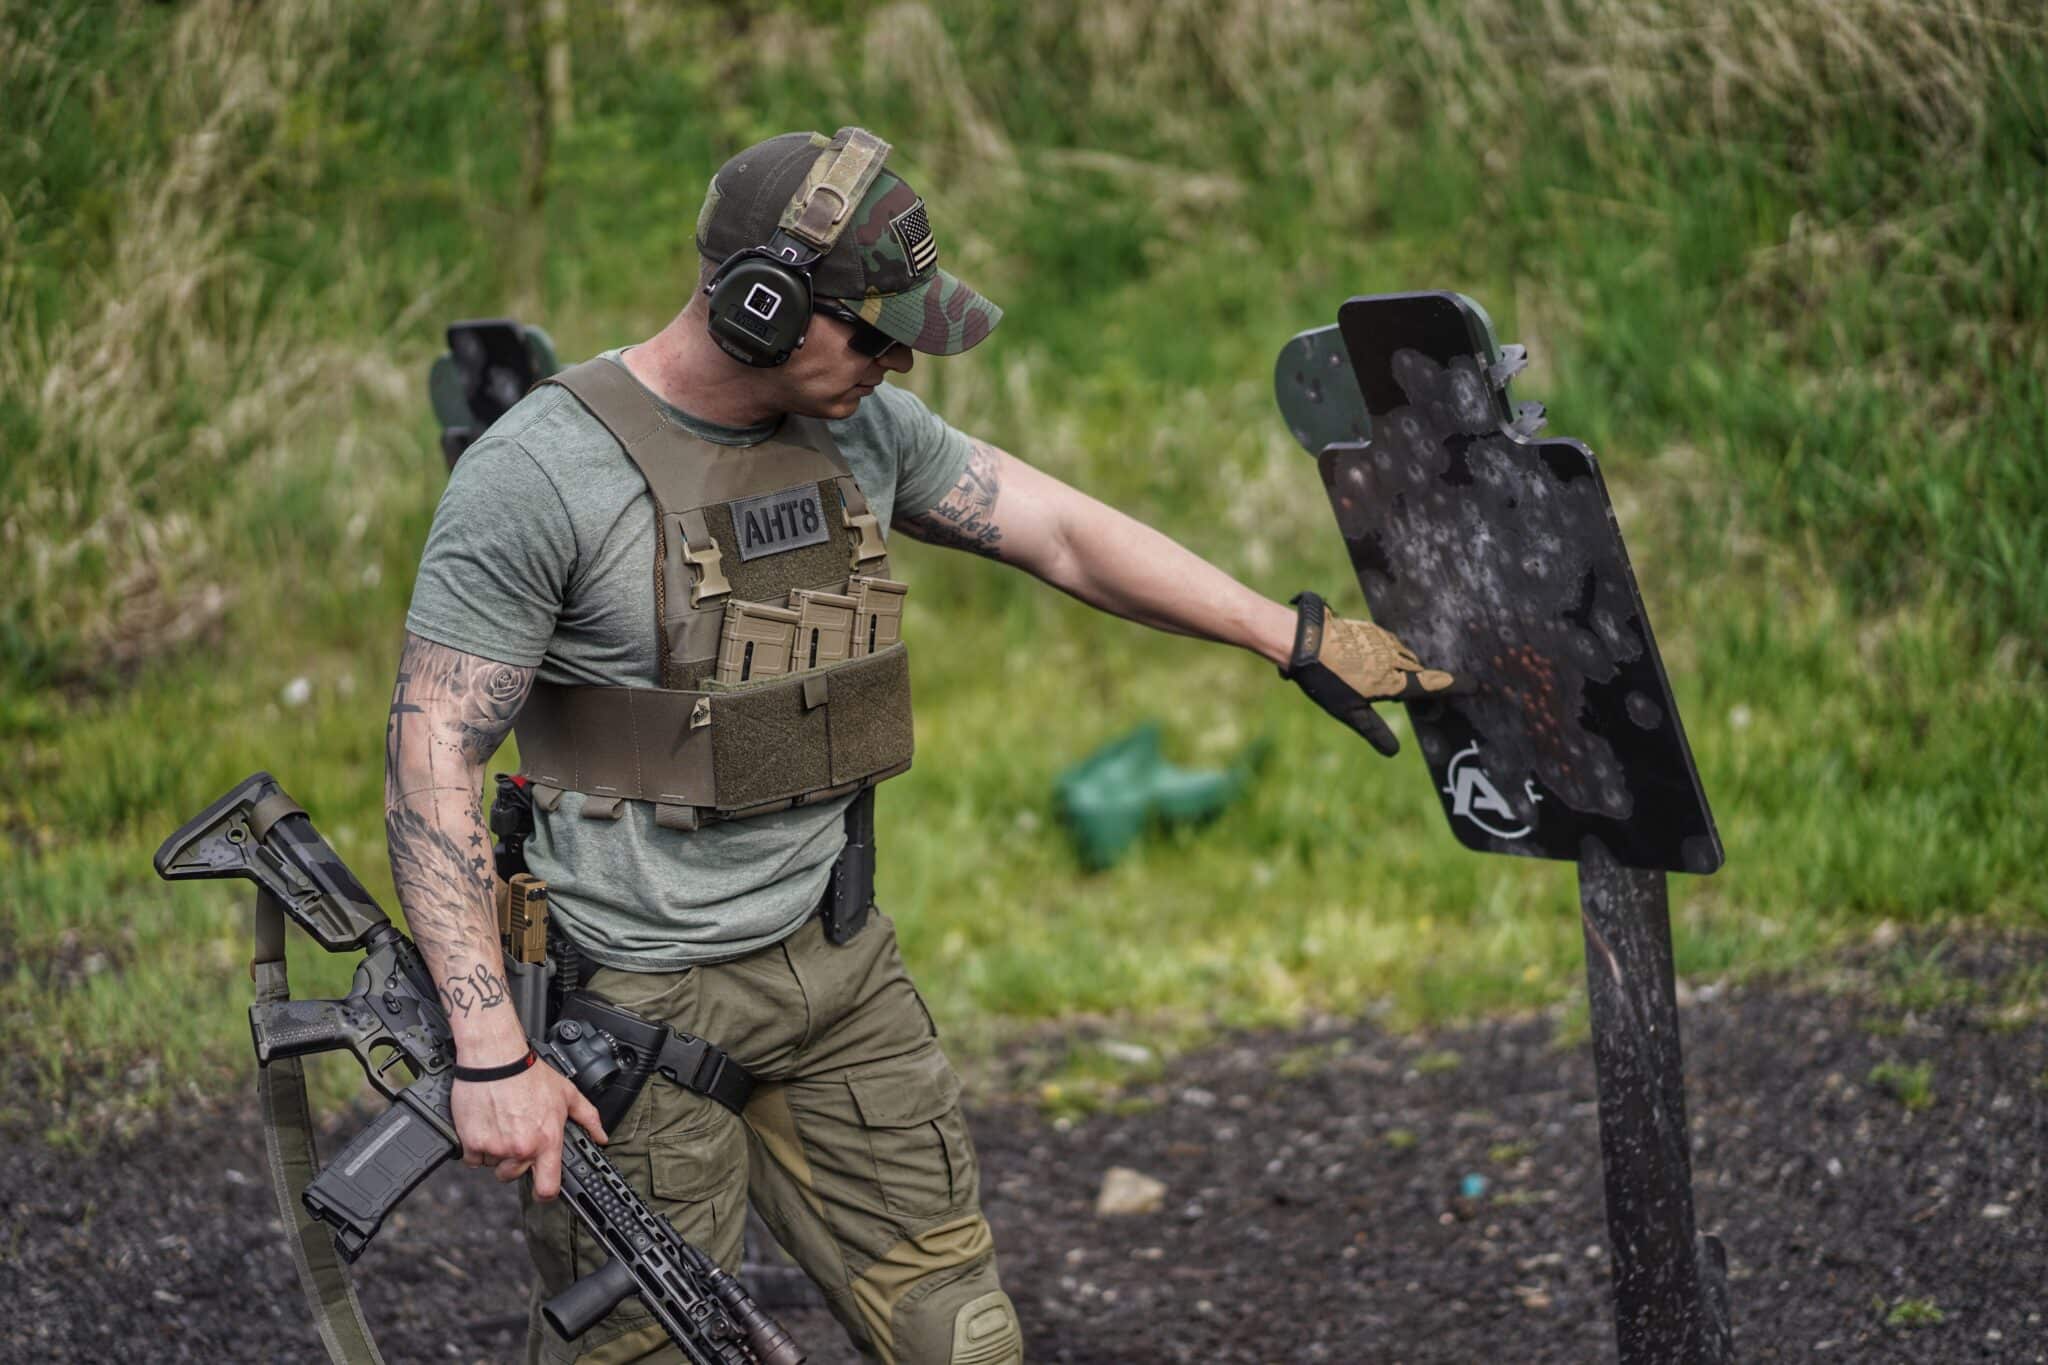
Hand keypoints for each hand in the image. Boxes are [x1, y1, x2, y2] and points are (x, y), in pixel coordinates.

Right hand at [451, 1052, 606, 1200]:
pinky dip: (476, 1147)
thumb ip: (588, 1118)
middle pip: (514, 1176)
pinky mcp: (472, 1143)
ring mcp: (495, 1148)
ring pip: (493, 1166)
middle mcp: (521, 1148)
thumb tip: (601, 1136)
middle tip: (516, 1137)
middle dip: (515, 1162)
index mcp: (546, 1141)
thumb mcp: (567, 1093)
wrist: (495, 1059)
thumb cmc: (528, 1074)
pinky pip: (472, 1158)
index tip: (542, 1189)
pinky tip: (485, 1126)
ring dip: (495, 1153)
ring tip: (501, 1126)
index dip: (545, 1193)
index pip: (547, 1188)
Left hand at [1281, 590, 1455, 756]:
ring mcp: (1381, 640)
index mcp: (1392, 681)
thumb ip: (1373, 730)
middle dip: (1422, 679)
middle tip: (1429, 688)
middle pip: (1416, 669)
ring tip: (1395, 676)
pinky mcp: (1369, 628)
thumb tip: (1394, 752)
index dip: (1452, 685)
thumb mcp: (1347, 711)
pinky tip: (1373, 659)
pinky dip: (1390, 652)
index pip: (1430, 684)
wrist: (1302, 639)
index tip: (1474, 685)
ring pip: (1403, 654)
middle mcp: (1392, 657)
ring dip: (1404, 665)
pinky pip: (1389, 642)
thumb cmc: (1324, 679)